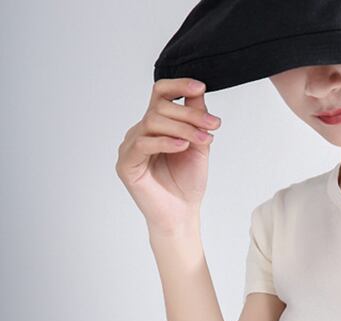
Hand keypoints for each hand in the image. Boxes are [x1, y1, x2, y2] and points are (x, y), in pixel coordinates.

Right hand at [115, 77, 221, 235]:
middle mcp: (141, 132)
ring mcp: (130, 147)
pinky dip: (165, 142)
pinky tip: (183, 146)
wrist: (182, 214)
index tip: (200, 86)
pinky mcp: (126, 164)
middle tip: (213, 125)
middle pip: (160, 108)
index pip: (160, 95)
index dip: (178, 86)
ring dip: (183, 128)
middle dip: (190, 114)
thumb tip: (199, 92)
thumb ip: (197, 120)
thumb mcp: (199, 146)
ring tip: (204, 139)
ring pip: (153, 122)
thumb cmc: (187, 183)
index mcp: (157, 126)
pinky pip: (143, 144)